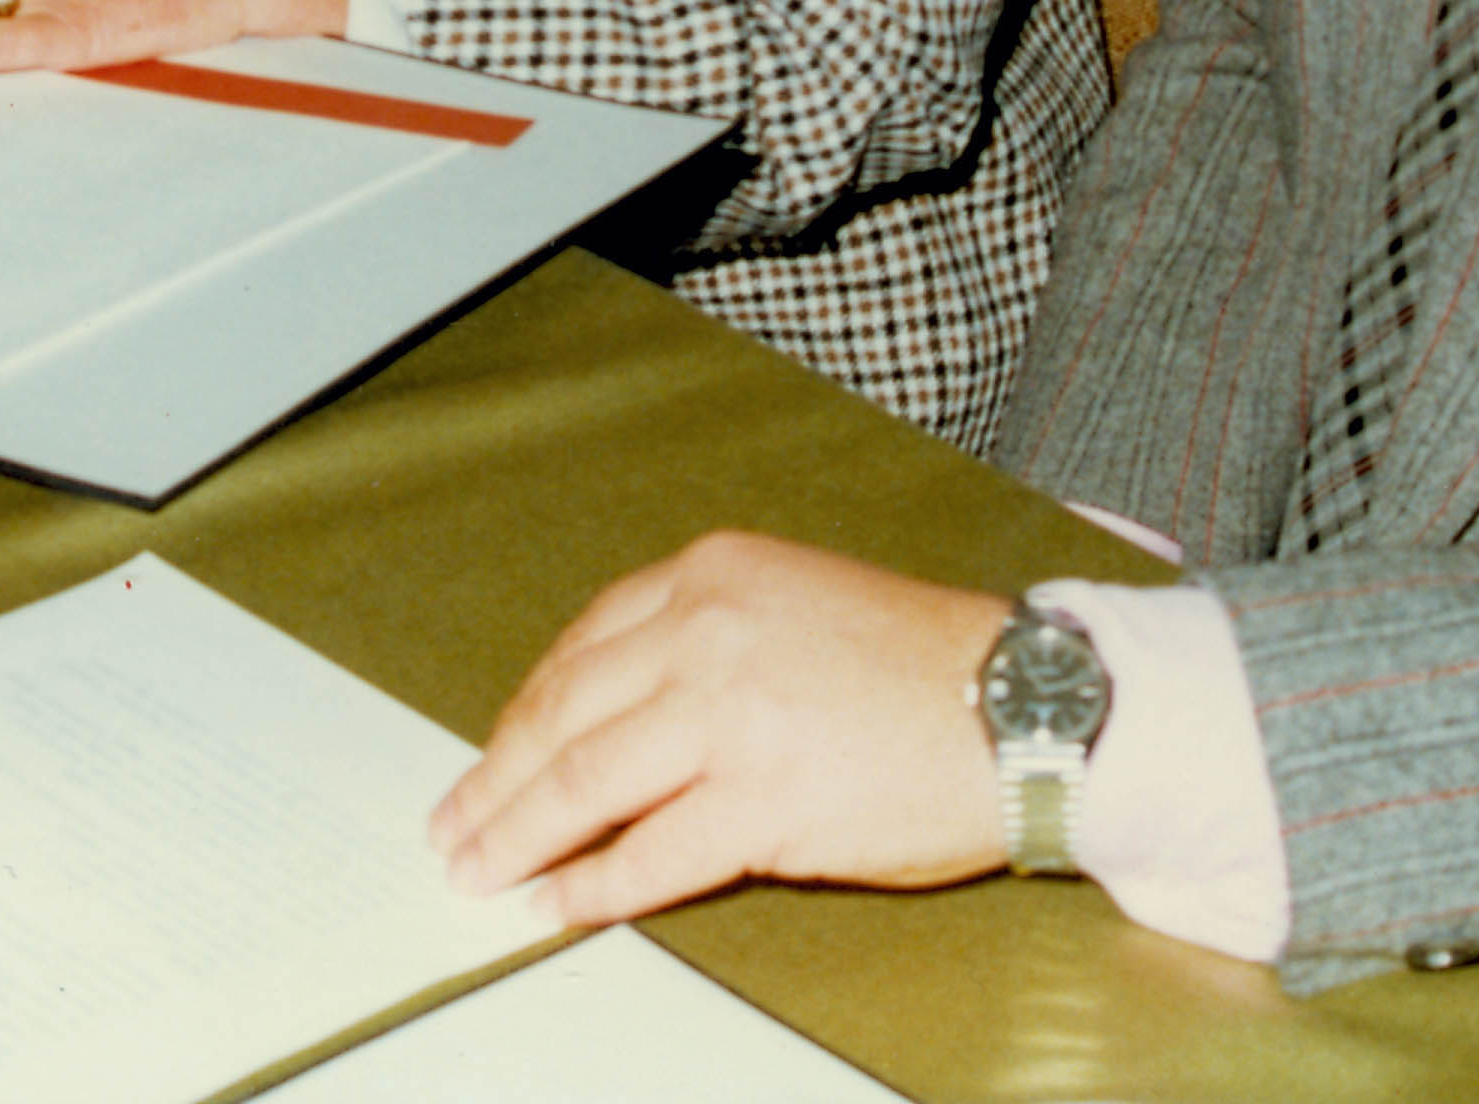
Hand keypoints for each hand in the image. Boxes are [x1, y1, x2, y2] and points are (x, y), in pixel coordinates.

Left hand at [431, 530, 1011, 923]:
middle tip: (455, 826)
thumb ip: (698, 646)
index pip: (580, 651)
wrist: (1022, 707)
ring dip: (519, 837)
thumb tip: (608, 726)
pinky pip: (649, 856)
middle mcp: (707, 634)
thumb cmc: (920, 664)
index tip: (489, 757)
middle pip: (562, 717)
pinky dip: (594, 887)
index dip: (521, 715)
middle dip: (493, 782)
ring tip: (483, 872)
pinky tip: (563, 902)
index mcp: (711, 575)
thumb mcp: (791, 604)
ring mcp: (730, 718)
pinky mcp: (761, 802)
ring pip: (585, 786)